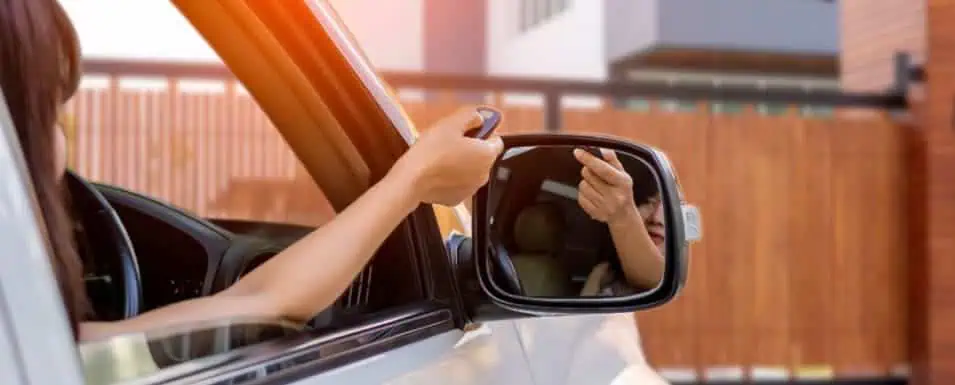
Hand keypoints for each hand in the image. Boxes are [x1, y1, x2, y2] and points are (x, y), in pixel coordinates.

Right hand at [390, 106, 504, 205]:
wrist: (411, 180)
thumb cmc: (431, 151)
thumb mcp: (451, 123)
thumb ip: (471, 116)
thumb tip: (480, 117)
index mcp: (486, 155)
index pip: (496, 140)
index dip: (484, 131)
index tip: (470, 128)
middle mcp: (484, 174)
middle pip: (483, 156)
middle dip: (471, 147)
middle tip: (451, 141)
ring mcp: (471, 189)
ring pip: (471, 170)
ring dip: (461, 162)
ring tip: (441, 156)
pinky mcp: (457, 198)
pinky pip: (458, 183)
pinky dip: (452, 177)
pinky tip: (437, 170)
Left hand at [573, 148, 636, 224]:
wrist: (624, 216)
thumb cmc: (622, 190)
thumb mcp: (622, 173)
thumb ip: (612, 160)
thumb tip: (603, 149)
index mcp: (622, 183)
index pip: (602, 169)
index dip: (589, 159)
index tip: (577, 152)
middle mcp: (615, 196)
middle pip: (588, 175)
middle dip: (588, 170)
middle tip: (595, 173)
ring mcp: (605, 206)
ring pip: (582, 186)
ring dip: (586, 182)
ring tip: (596, 186)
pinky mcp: (595, 213)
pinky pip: (580, 197)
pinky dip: (584, 194)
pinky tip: (593, 195)